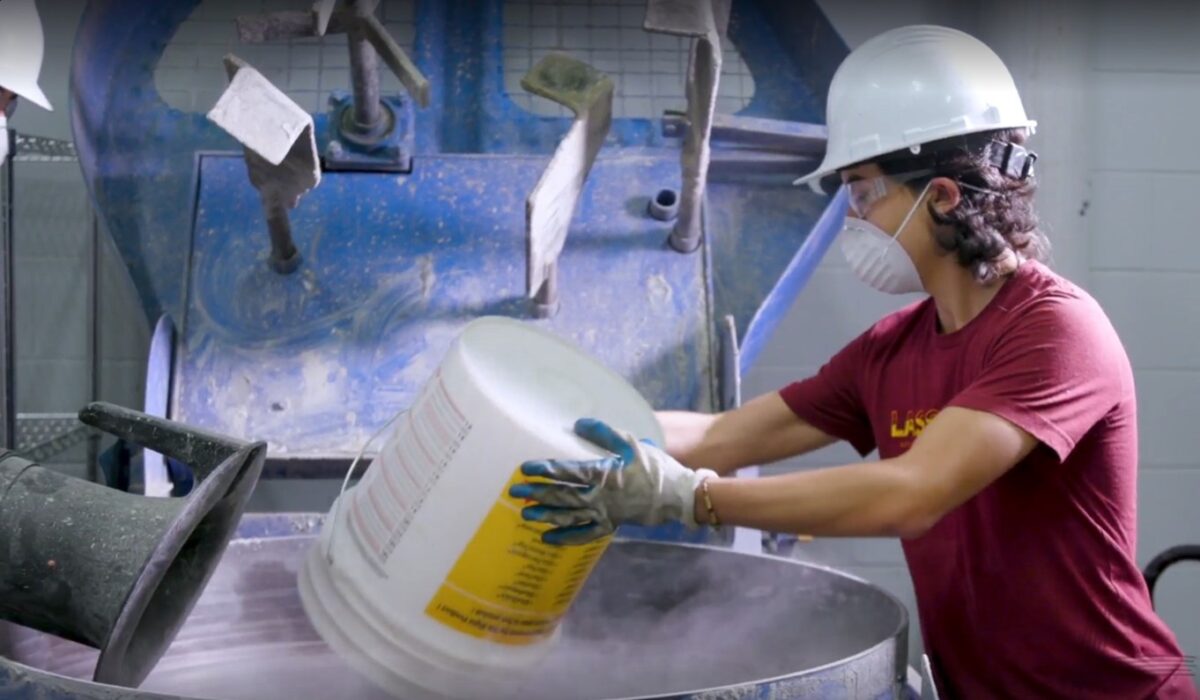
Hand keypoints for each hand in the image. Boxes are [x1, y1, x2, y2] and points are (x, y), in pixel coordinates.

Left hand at [509, 418, 717, 545]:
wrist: (677, 497)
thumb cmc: (655, 468)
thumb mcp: (632, 444)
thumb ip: (605, 434)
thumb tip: (578, 424)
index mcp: (604, 474)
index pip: (568, 471)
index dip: (545, 469)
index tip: (525, 468)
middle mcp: (599, 497)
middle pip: (563, 495)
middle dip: (538, 493)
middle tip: (515, 492)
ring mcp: (604, 513)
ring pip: (569, 516)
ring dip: (546, 515)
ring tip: (525, 513)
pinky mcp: (610, 525)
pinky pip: (584, 534)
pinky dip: (565, 537)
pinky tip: (547, 538)